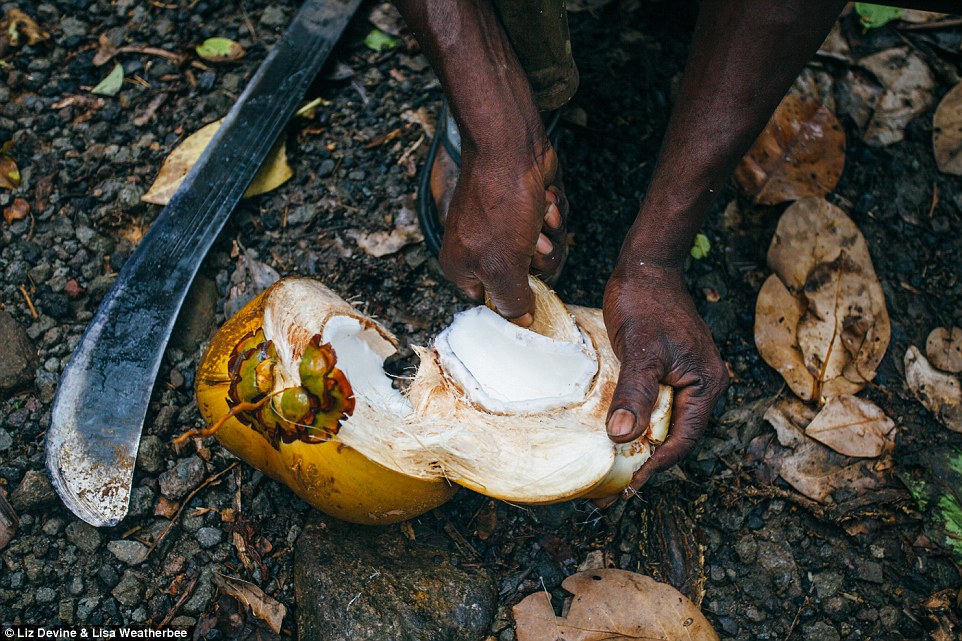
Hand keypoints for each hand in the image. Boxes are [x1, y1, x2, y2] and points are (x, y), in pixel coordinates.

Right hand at [439, 139, 566, 321]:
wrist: (512, 147)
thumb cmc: (500, 203)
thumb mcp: (503, 266)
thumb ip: (512, 302)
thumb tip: (521, 324)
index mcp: (463, 267)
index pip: (493, 302)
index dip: (515, 297)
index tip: (529, 288)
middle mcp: (481, 249)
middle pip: (525, 279)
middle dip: (537, 258)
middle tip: (530, 241)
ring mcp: (506, 228)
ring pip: (544, 253)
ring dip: (548, 233)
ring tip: (536, 214)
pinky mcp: (527, 209)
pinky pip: (551, 228)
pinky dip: (552, 213)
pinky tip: (543, 199)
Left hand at [602, 258, 728, 495]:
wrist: (645, 268)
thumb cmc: (645, 303)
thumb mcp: (640, 350)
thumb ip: (635, 392)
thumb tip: (622, 436)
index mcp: (706, 385)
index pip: (683, 439)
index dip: (656, 464)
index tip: (628, 485)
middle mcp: (701, 387)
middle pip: (675, 436)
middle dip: (646, 463)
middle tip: (614, 491)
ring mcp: (685, 380)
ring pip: (663, 424)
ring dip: (640, 446)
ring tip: (610, 471)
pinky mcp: (667, 372)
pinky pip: (655, 407)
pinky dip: (637, 423)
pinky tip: (615, 436)